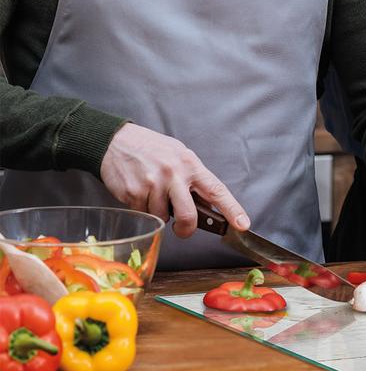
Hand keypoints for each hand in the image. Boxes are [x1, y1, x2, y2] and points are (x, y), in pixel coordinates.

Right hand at [100, 122, 249, 237]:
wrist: (117, 142)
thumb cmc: (151, 149)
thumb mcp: (178, 155)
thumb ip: (192, 178)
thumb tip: (207, 204)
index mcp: (190, 164)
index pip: (216, 189)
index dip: (232, 209)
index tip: (243, 224)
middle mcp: (174, 173)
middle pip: (189, 215)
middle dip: (186, 229)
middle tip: (182, 228)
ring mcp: (154, 183)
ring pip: (163, 217)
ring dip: (159, 212)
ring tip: (152, 192)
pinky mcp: (135, 193)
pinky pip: (144, 214)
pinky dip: (143, 209)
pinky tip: (139, 191)